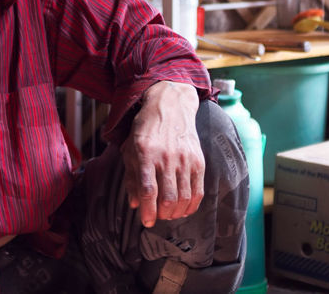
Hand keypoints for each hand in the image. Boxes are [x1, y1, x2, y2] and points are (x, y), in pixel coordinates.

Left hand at [121, 81, 203, 226]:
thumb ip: (131, 177)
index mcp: (146, 154)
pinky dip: (191, 205)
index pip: (148, 190)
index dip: (148, 211)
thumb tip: (135, 204)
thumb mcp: (130, 149)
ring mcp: (185, 159)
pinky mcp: (198, 160)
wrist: (170, 106)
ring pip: (184, 197)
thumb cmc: (146, 129)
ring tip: (169, 214)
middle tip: (157, 217)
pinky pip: (198, 191)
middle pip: (168, 198)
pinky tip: (184, 209)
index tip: (146, 222)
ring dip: (176, 213)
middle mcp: (166, 157)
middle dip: (162, 215)